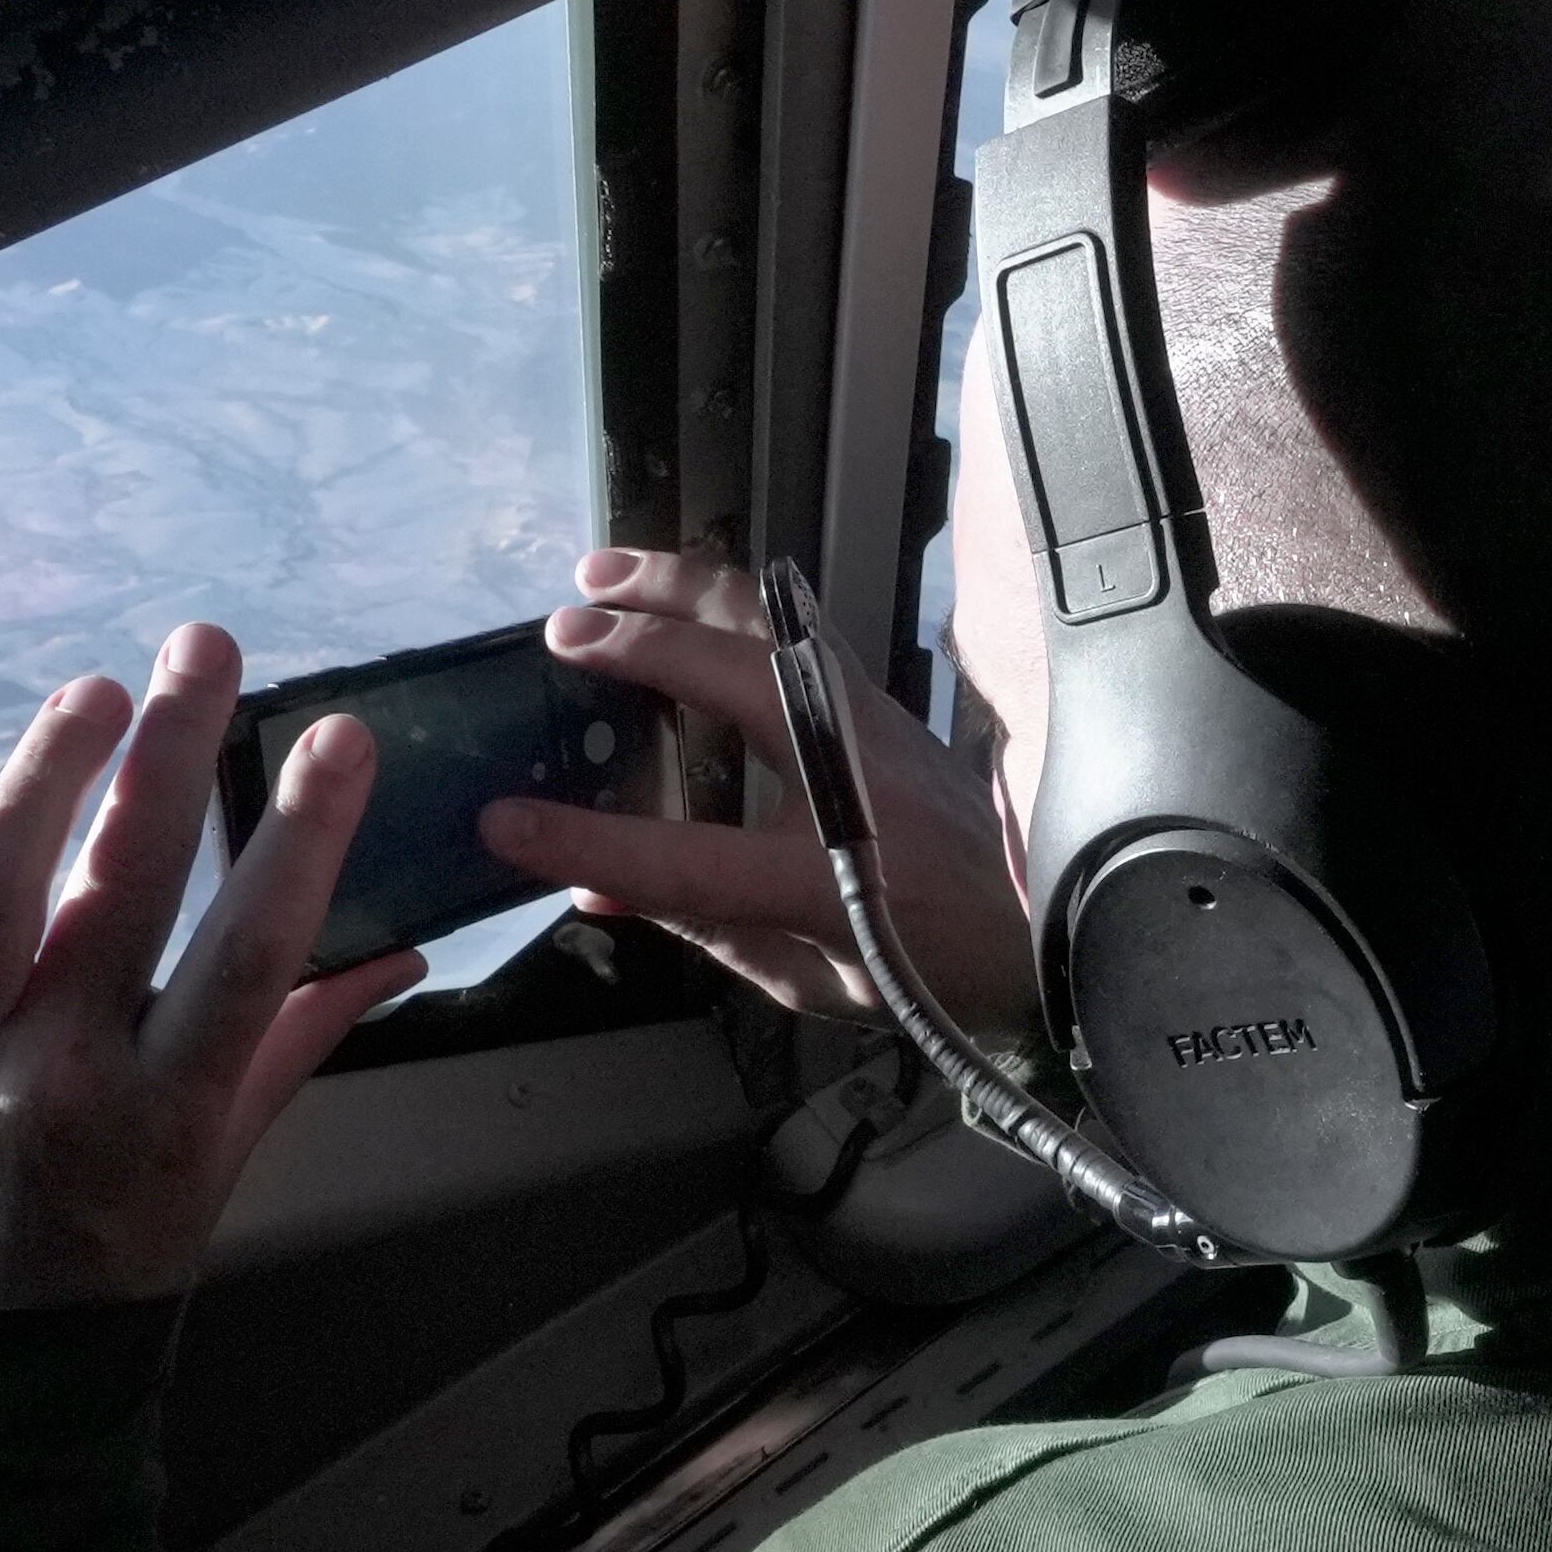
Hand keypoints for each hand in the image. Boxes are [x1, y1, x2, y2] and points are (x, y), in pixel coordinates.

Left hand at [0, 622, 427, 1323]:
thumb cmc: (110, 1279)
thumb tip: (391, 954)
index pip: (252, 952)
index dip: (301, 836)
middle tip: (205, 647)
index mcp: (166, 1115)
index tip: (339, 737)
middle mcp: (55, 1079)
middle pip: (125, 884)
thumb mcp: (220, 1173)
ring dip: (53, 767)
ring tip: (99, 695)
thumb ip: (294, 1049)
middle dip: (176, 748)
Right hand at [477, 549, 1036, 1032]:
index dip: (585, 842)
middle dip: (636, 641)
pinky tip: (684, 595)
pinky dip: (728, 600)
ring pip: (770, 618)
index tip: (505, 823)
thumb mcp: (807, 980)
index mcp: (826, 878)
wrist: (1046, 926)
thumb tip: (591, 889)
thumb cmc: (929, 969)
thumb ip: (699, 927)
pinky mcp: (885, 699)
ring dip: (680, 586)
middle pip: (734, 671)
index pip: (682, 858)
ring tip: (603, 571)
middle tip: (560, 631)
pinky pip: (797, 625)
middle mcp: (855, 776)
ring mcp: (875, 722)